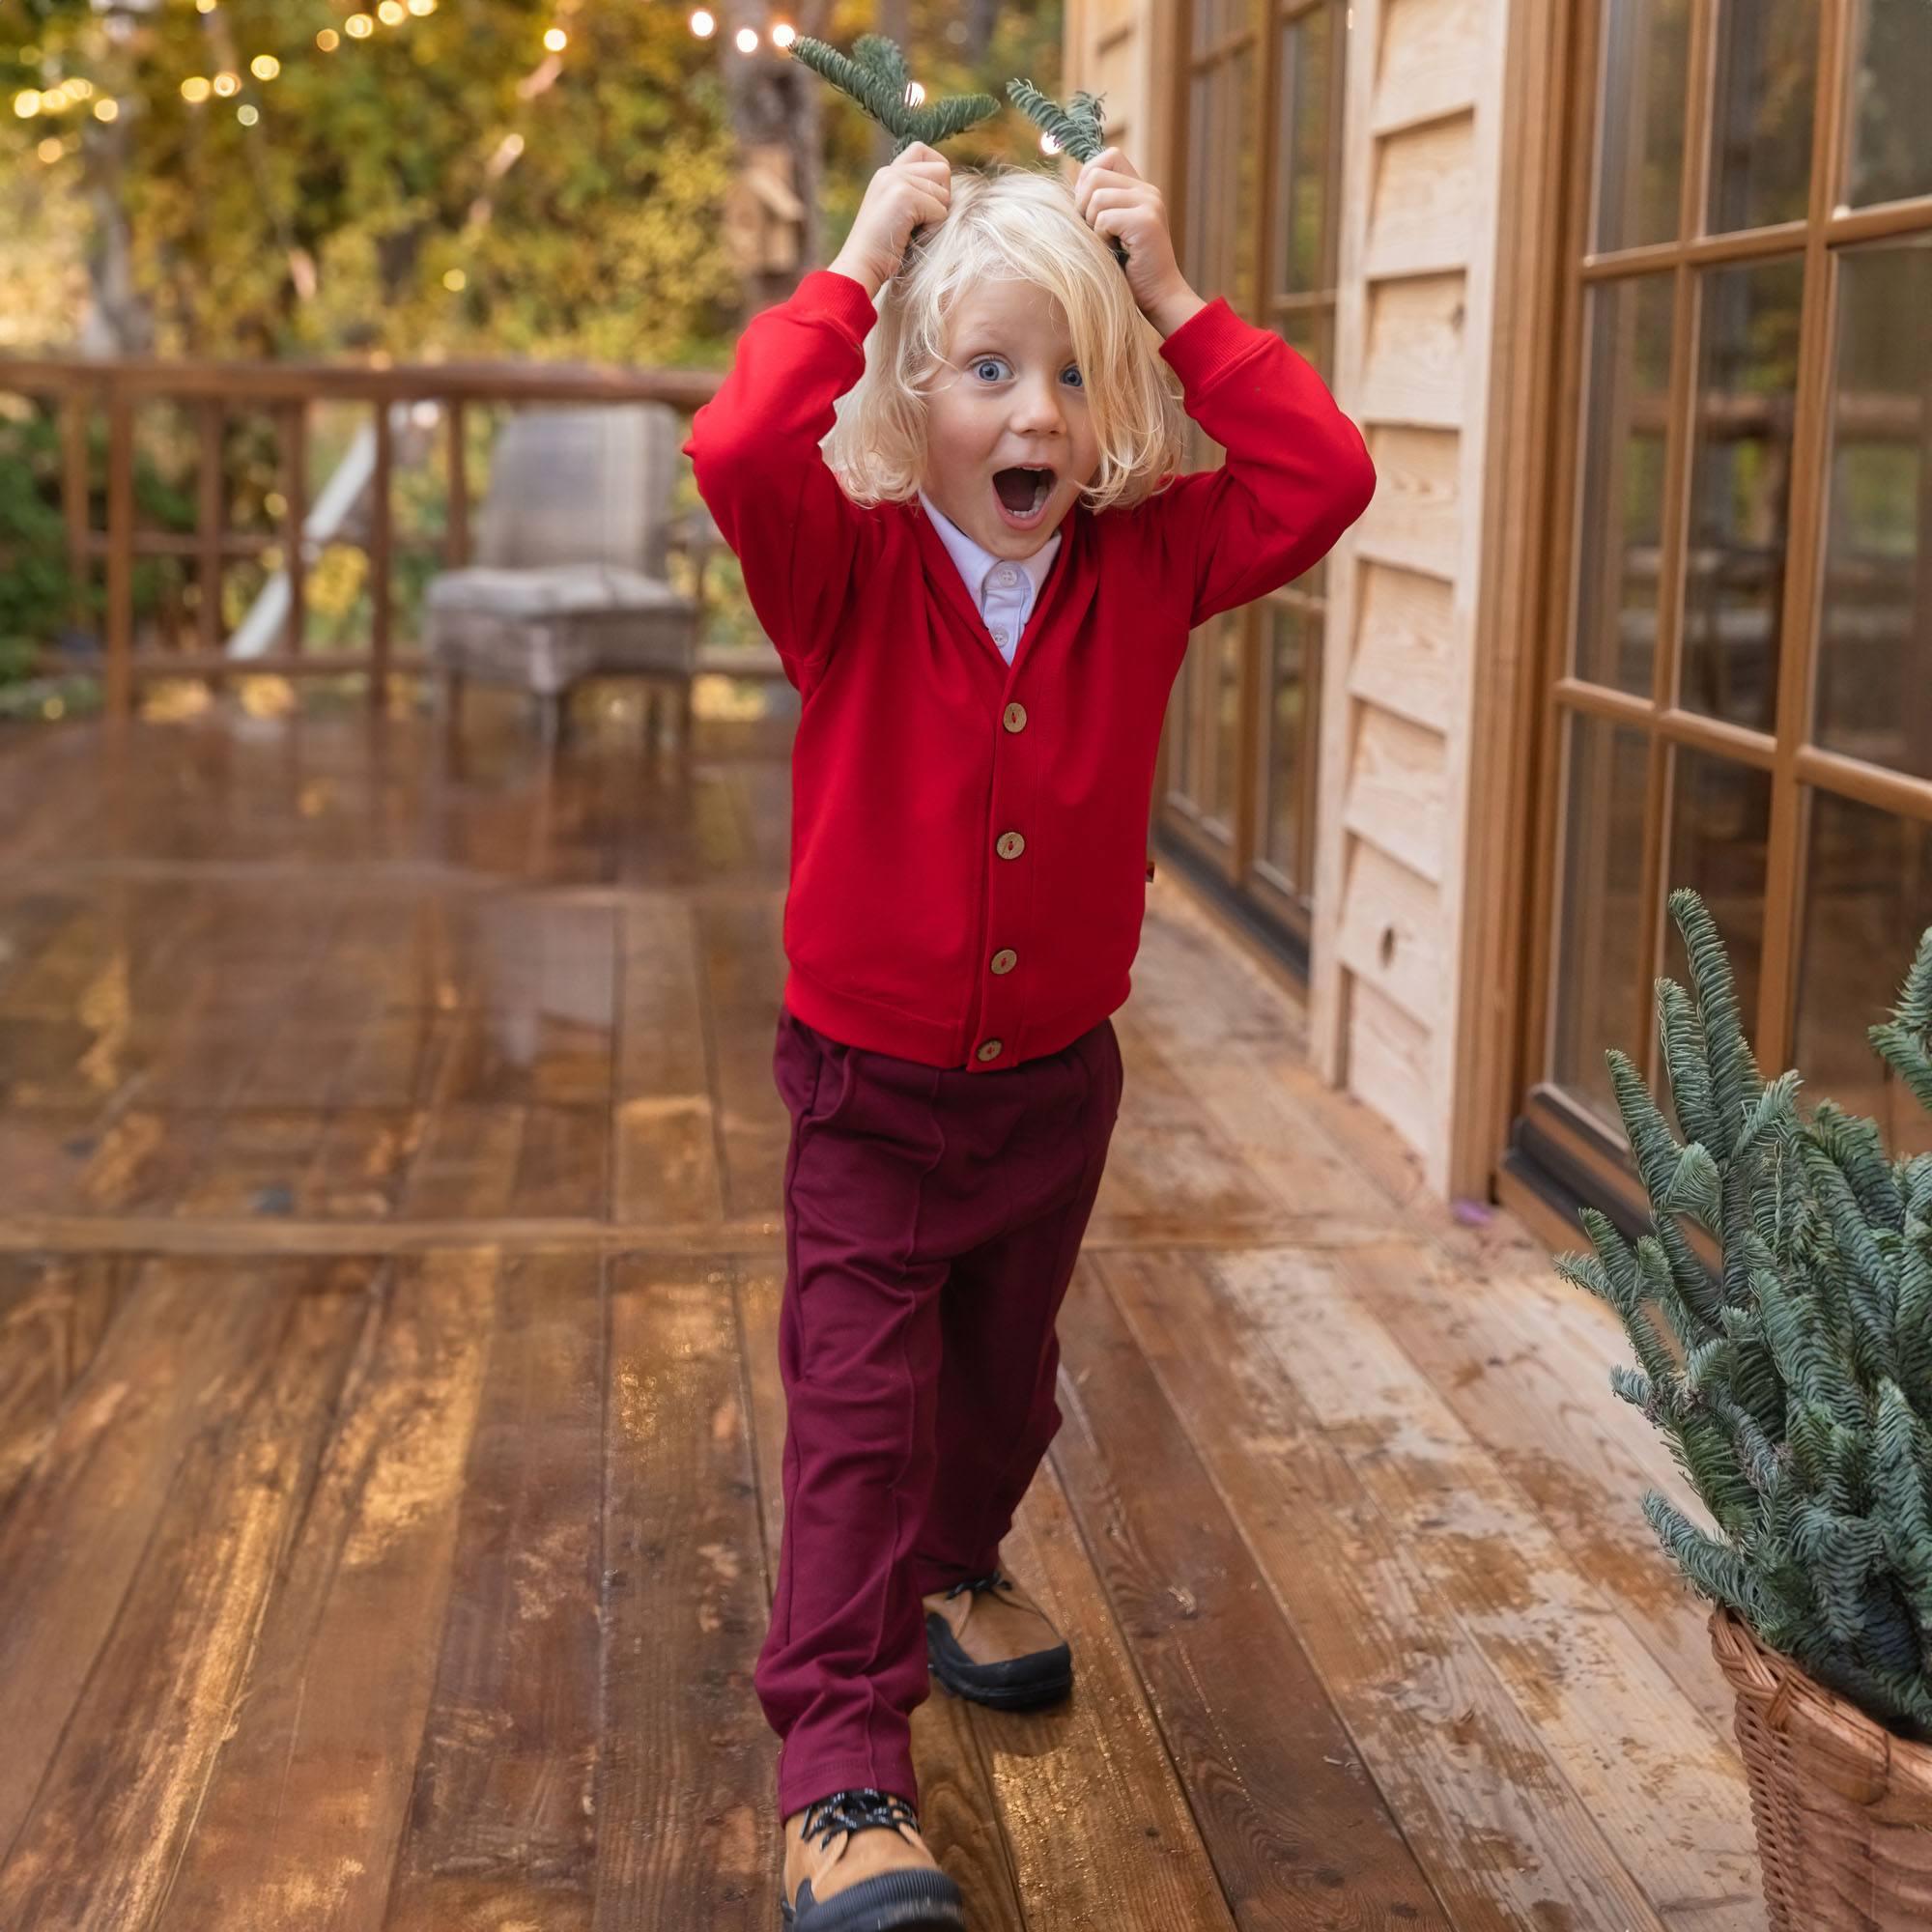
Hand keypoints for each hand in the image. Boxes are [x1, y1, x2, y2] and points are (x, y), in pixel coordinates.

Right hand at [827, 144, 950, 300]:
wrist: (861, 268)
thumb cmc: (883, 252)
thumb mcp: (898, 215)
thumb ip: (916, 195)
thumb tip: (947, 190)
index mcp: (887, 174)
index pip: (922, 150)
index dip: (935, 175)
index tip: (927, 203)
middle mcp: (890, 171)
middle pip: (942, 169)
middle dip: (941, 199)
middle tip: (921, 223)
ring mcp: (896, 180)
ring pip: (944, 192)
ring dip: (936, 218)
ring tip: (912, 232)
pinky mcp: (904, 196)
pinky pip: (940, 211)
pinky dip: (932, 231)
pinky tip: (911, 239)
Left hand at [1072, 148, 1200, 334]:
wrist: (1159, 297)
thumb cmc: (1129, 271)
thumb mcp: (1110, 231)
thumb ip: (1099, 206)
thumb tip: (1072, 188)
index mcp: (1140, 189)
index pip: (1108, 156)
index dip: (1088, 178)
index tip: (1087, 210)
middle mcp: (1147, 191)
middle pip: (1096, 174)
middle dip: (1083, 205)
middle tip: (1094, 234)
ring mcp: (1149, 203)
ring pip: (1097, 197)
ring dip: (1092, 226)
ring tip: (1107, 245)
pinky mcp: (1146, 221)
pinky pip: (1104, 218)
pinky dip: (1101, 240)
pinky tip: (1114, 254)